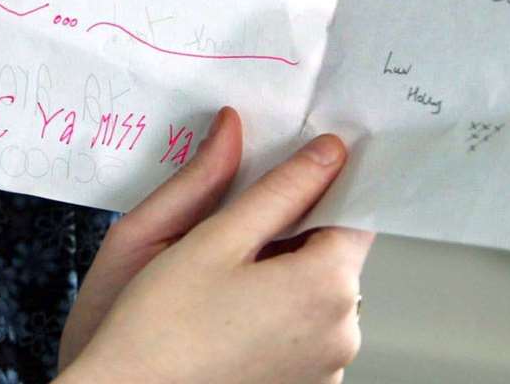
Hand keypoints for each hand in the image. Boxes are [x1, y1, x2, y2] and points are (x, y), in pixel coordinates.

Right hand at [57, 107, 372, 382]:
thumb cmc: (157, 328)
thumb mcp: (210, 237)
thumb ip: (273, 186)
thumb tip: (321, 148)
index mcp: (327, 286)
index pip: (353, 213)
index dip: (319, 185)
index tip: (285, 171)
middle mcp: (341, 335)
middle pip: (331, 256)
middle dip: (289, 234)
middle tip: (225, 230)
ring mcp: (325, 372)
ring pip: (312, 297)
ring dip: (279, 278)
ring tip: (214, 282)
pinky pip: (299, 336)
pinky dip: (271, 318)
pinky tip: (220, 319)